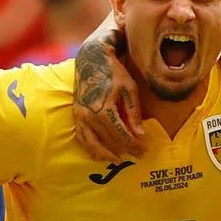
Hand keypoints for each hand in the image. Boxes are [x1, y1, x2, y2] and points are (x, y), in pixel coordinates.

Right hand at [73, 27, 146, 161]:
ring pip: (92, 143)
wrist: (91, 60)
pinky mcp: (76, 115)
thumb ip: (134, 112)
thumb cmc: (114, 73)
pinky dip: (90, 148)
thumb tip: (140, 134)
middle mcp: (89, 115)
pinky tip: (100, 154)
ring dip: (106, 154)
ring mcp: (80, 116)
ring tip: (119, 159)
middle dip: (125, 149)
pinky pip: (81, 137)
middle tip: (139, 155)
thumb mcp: (129, 89)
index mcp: (103, 108)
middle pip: (109, 140)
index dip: (134, 144)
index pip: (121, 134)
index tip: (145, 149)